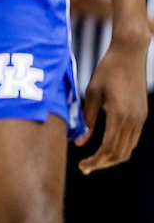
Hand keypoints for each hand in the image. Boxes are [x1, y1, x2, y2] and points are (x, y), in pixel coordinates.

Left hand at [75, 34, 149, 172]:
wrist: (129, 55)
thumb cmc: (106, 70)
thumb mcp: (92, 93)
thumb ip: (87, 119)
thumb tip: (79, 143)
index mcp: (119, 115)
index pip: (108, 148)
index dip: (95, 161)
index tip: (82, 166)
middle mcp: (133, 120)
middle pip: (120, 154)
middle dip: (102, 164)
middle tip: (85, 168)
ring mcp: (140, 119)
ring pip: (128, 149)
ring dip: (111, 158)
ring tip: (94, 161)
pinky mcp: (142, 115)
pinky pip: (132, 139)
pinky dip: (119, 148)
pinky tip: (106, 147)